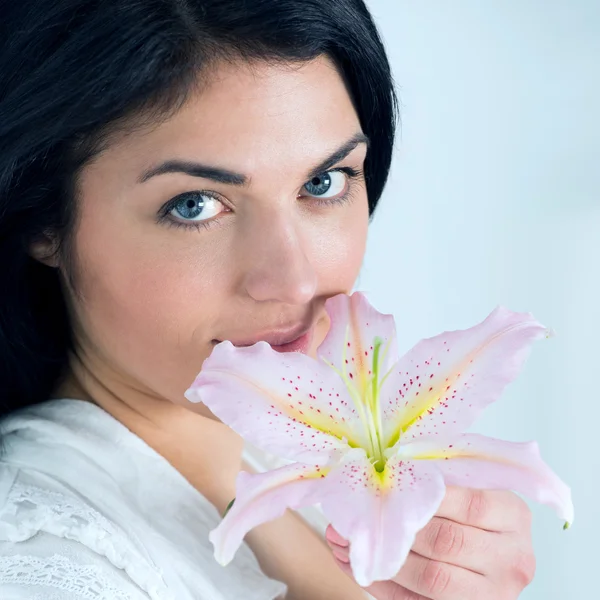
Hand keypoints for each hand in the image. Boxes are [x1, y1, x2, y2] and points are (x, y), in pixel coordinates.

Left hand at [325, 487, 535, 599]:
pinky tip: (358, 567)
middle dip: (394, 529)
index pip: (470, 504)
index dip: (426, 496)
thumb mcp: (467, 486)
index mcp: (514, 516)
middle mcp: (513, 559)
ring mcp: (495, 594)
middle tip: (352, 517)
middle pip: (447, 542)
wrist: (489, 553)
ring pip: (432, 578)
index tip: (385, 485)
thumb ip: (437, 478)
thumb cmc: (467, 508)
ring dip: (381, 559)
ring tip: (342, 542)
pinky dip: (383, 586)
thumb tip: (377, 472)